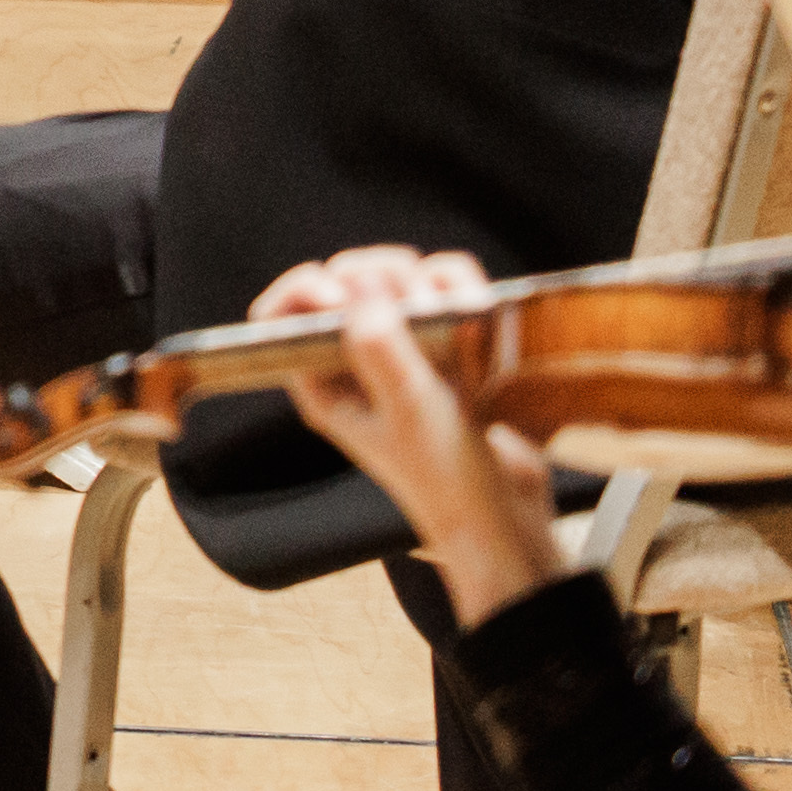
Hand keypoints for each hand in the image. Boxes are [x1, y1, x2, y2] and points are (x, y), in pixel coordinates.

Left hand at [251, 246, 565, 619]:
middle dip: (381, 277)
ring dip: (429, 280)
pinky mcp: (451, 341)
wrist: (509, 515)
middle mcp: (357, 357)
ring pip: (400, 275)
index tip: (339, 295)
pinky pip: (448, 288)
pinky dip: (463, 286)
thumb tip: (356, 281)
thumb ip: (378, 347)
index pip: (281, 315)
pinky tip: (479, 312)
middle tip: (418, 306)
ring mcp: (406, 346)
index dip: (302, 290)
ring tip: (456, 314)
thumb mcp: (407, 414)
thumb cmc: (448, 479)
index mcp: (323, 380)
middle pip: (346, 279)